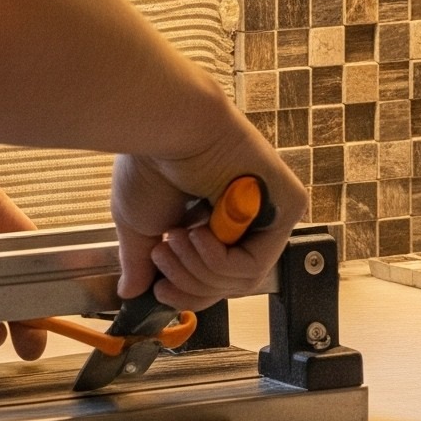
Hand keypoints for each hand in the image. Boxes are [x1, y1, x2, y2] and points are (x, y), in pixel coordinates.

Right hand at [110, 107, 307, 310]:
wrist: (168, 128)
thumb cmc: (152, 163)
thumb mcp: (140, 224)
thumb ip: (142, 260)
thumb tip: (132, 290)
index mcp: (218, 216)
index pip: (216, 276)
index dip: (187, 293)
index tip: (158, 291)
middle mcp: (249, 214)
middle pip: (230, 283)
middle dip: (188, 282)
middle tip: (162, 258)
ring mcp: (271, 209)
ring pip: (243, 279)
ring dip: (198, 270)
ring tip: (174, 240)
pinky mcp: (288, 205)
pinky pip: (256, 262)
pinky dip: (219, 261)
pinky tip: (198, 234)